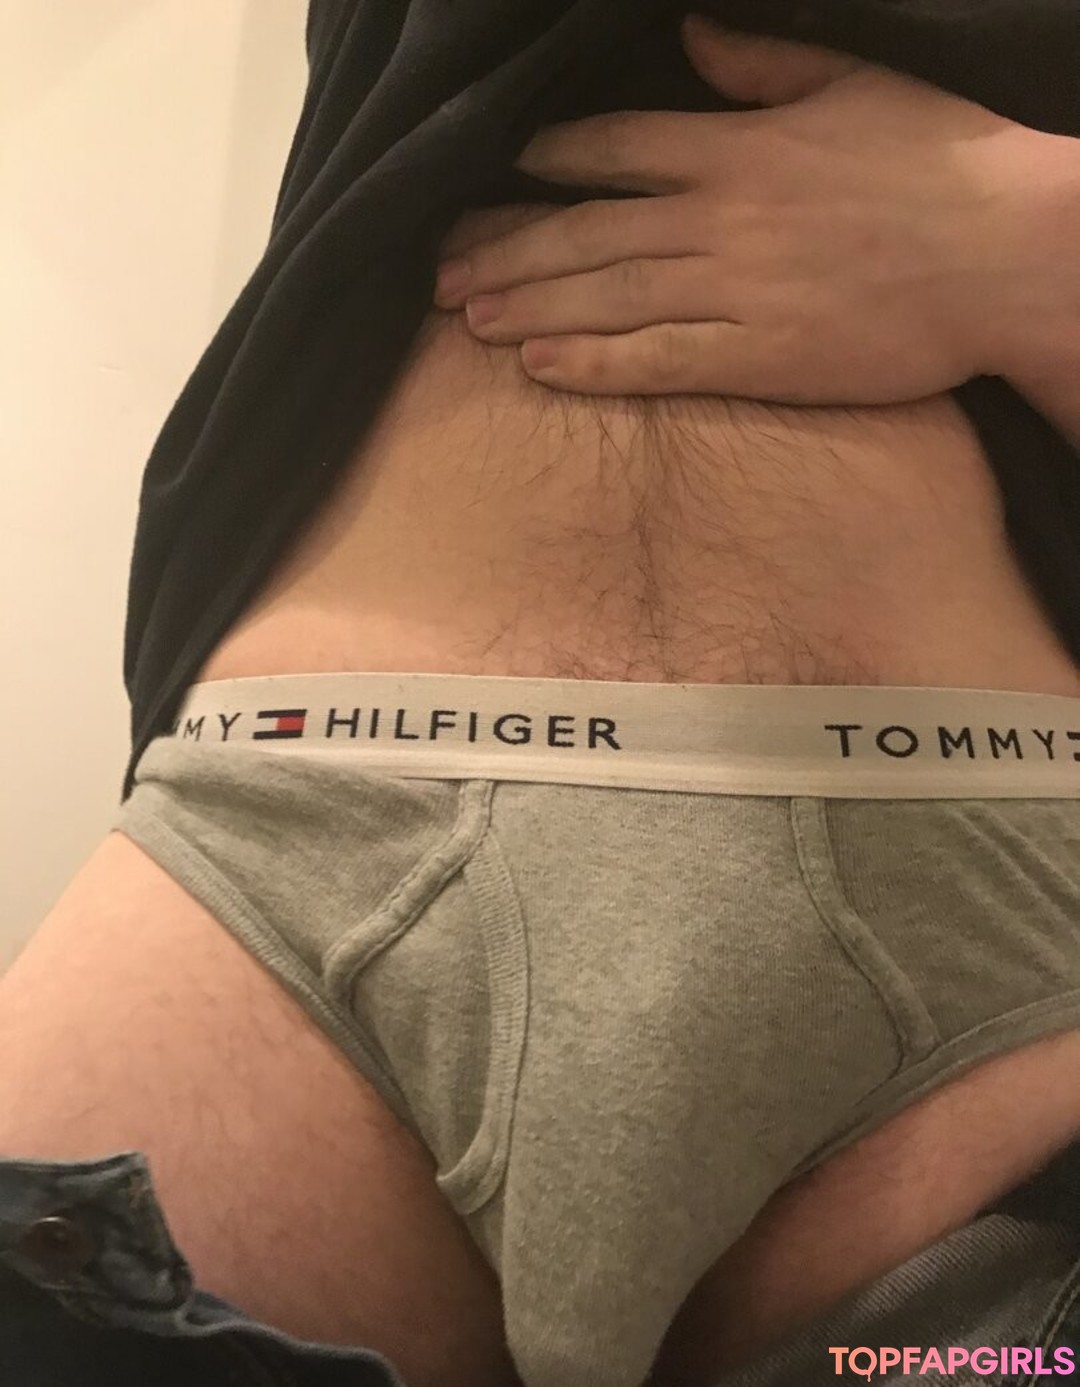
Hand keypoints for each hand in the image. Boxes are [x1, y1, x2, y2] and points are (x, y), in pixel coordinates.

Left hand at [434, 15, 1039, 405]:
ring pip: (607, 296)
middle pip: (587, 230)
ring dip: (529, 305)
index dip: (549, 159)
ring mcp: (735, 291)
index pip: (616, 148)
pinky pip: (657, 361)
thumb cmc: (945, 164)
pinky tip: (538, 364)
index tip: (500, 173)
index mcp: (738, 148)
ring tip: (466, 317)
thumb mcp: (857, 84)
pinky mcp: (761, 358)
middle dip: (508, 248)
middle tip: (444, 270)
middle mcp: (719, 217)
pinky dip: (593, 362)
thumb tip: (691, 38)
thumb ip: (763, 66)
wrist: (1007, 257)